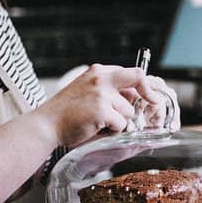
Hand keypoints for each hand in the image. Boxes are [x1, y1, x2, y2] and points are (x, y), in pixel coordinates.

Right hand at [34, 64, 173, 147]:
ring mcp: (102, 93)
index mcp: (98, 71)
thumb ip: (108, 90)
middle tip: (154, 103)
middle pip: (138, 78)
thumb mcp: (87, 90)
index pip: (131, 72)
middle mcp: (101, 78)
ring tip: (99, 122)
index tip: (153, 95)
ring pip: (128, 111)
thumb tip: (134, 97)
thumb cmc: (66, 112)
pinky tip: (96, 128)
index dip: (145, 84)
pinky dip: (112, 130)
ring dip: (119, 121)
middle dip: (149, 92)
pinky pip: (121, 124)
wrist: (47, 124)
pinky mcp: (102, 110)